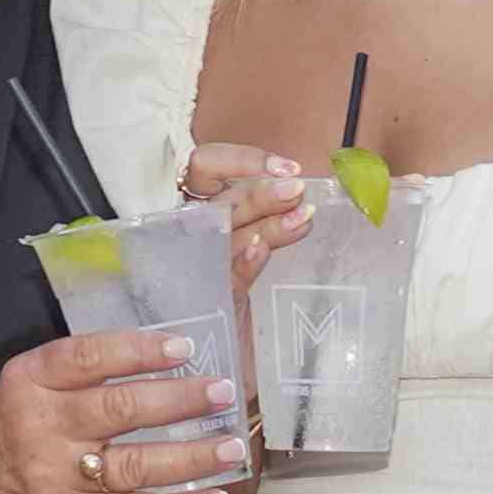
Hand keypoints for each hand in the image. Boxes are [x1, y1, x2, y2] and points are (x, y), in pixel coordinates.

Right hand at [0, 332, 247, 493]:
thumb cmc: (5, 428)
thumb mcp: (26, 385)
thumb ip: (80, 373)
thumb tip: (164, 358)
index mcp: (29, 381)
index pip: (88, 357)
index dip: (139, 351)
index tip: (184, 347)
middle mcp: (42, 426)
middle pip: (120, 410)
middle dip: (180, 400)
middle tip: (223, 392)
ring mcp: (56, 477)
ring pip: (133, 465)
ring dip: (190, 457)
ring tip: (231, 444)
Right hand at [181, 142, 323, 296]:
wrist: (216, 333)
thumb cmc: (232, 275)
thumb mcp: (250, 237)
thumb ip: (267, 216)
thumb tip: (301, 199)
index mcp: (199, 203)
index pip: (207, 165)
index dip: (244, 160)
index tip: (287, 168)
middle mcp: (191, 227)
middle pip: (221, 201)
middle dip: (261, 193)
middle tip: (296, 191)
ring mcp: (196, 262)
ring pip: (225, 233)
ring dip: (265, 222)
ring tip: (301, 219)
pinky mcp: (209, 297)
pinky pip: (225, 274)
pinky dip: (243, 260)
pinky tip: (260, 249)